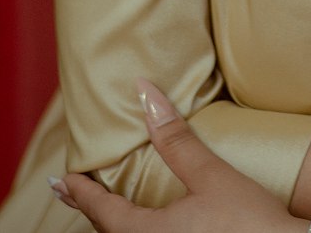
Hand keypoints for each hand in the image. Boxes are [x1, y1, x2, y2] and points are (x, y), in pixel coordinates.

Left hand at [52, 81, 298, 231]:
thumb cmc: (249, 218)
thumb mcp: (210, 174)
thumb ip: (174, 138)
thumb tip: (144, 93)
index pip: (101, 211)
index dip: (80, 192)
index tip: (62, 179)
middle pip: (110, 232)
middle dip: (93, 211)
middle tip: (75, 190)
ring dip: (115, 223)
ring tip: (108, 208)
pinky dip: (137, 231)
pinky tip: (151, 225)